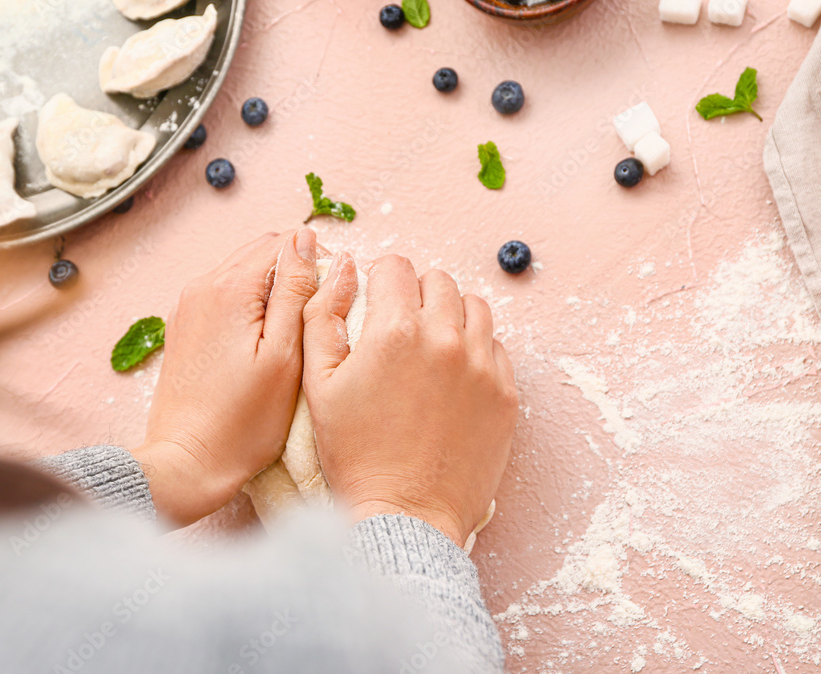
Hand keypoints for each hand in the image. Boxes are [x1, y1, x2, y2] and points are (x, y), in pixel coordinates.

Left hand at [134, 229, 318, 525]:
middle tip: (316, 317)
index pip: (282, 242)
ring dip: (271, 290)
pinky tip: (264, 343)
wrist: (188, 462)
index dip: (316, 261)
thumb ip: (296, 290)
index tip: (331, 298)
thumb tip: (305, 240)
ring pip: (242, 274)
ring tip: (294, 333)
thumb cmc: (244, 421)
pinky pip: (224, 297)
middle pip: (259, 254)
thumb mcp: (285, 354)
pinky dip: (249, 307)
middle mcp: (202, 287)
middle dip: (293, 272)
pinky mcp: (185, 328)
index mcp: (229, 288)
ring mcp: (189, 307)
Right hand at [302, 254, 517, 546]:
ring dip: (451, 314)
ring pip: (474, 307)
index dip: (380, 279)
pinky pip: (496, 347)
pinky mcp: (505, 393)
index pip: (395, 267)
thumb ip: (322, 318)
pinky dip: (475, 349)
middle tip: (401, 325)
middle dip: (416, 293)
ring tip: (432, 344)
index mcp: (395, 331)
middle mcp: (445, 338)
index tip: (376, 301)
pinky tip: (454, 375)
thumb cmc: (354, 455)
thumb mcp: (318, 385)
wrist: (405, 518)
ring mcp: (481, 366)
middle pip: (437, 281)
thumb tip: (342, 270)